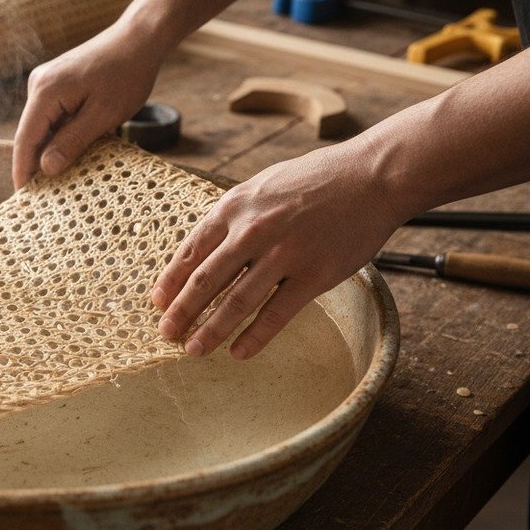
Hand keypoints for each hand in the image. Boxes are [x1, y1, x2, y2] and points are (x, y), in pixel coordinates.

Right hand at [12, 24, 165, 187]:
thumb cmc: (126, 74)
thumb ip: (72, 142)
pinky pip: (53, 117)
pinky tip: (70, 154)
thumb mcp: (103, 115)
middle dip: (35, 164)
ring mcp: (47, 82)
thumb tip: (46, 169)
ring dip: (50, 151)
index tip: (23, 198)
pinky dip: (59, 136)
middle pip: (30, 134)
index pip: (25, 139)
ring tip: (58, 181)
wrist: (140, 38)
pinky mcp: (58, 83)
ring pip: (43, 127)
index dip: (22, 171)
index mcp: (45, 92)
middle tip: (43, 198)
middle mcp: (39, 85)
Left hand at [151, 141, 406, 358]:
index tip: (157, 303)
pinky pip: (276, 314)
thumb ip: (234, 216)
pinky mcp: (314, 275)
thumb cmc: (316, 179)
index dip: (170, 281)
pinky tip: (238, 353)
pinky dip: (254, 337)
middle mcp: (253, 231)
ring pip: (236, 302)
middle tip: (166, 334)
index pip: (191, 250)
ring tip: (194, 351)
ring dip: (211, 330)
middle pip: (205, 281)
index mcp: (235, 207)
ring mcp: (283, 254)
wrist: (372, 176)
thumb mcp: (262, 186)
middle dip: (181, 312)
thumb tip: (205, 249)